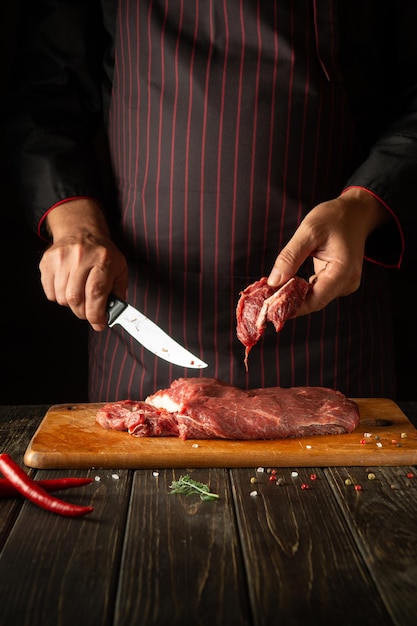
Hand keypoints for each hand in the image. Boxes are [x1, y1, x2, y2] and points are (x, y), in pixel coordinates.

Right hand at [39, 198, 127, 329]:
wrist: (81, 231)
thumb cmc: (102, 253)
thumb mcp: (119, 268)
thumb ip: (119, 292)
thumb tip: (114, 314)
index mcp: (103, 259)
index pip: (96, 293)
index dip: (96, 314)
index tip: (99, 324)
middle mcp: (81, 257)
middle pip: (76, 298)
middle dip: (83, 313)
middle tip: (89, 312)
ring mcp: (62, 258)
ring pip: (62, 298)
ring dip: (72, 305)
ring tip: (79, 296)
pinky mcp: (48, 261)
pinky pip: (50, 292)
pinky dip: (59, 297)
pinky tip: (67, 287)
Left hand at [267, 188, 389, 315]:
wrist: (355, 213)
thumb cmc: (334, 218)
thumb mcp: (309, 231)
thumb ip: (291, 257)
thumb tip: (273, 281)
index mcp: (343, 272)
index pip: (315, 300)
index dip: (292, 307)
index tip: (270, 308)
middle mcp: (347, 282)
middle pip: (314, 302)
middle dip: (289, 302)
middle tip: (265, 299)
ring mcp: (344, 284)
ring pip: (314, 298)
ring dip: (293, 296)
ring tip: (271, 291)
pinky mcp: (338, 282)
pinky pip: (317, 291)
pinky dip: (301, 289)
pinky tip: (286, 284)